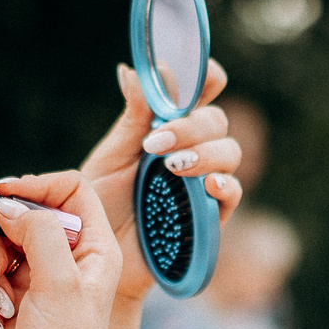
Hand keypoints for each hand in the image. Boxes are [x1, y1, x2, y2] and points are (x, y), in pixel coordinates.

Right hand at [0, 170, 124, 328]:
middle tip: (0, 270)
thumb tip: (8, 205)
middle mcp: (62, 262)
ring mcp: (28, 284)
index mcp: (92, 250)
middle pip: (17, 215)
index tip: (3, 197)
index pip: (69, 190)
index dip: (35, 186)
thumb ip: (38, 230)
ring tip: (1, 306)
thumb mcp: (60, 282)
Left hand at [79, 61, 245, 302]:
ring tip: (171, 166)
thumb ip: (132, 118)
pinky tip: (206, 183)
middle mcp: (190, 150)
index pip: (198, 94)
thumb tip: (132, 71)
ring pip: (229, 152)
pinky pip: (232, 194)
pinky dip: (224, 184)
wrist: (96, 257)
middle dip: (191, 125)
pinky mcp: (209, 216)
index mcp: (166, 129)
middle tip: (156, 142)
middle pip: (216, 120)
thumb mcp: (110, 157)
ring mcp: (202, 182)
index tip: (202, 74)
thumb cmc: (100, 205)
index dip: (206, 78)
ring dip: (205, 152)